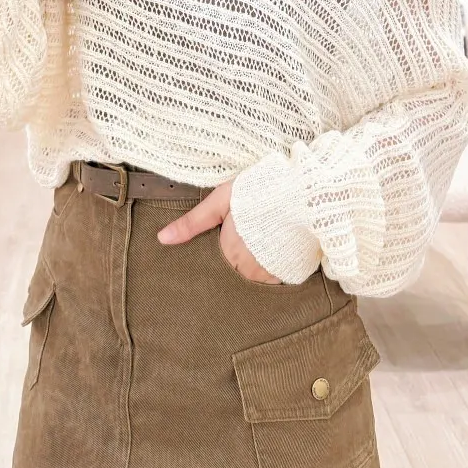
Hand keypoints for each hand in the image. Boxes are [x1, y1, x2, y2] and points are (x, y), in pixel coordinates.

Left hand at [157, 179, 281, 284]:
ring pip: (255, 275)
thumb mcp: (221, 200)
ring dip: (254, 262)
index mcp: (230, 252)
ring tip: (259, 239)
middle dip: (236, 258)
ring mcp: (273, 274)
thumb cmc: (260, 190)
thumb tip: (162, 239)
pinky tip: (275, 246)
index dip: (220, 249)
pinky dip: (273, 264)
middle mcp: (251, 270)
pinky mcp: (292, 273)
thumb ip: (192, 223)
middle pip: (236, 271)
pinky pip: (275, 277)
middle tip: (245, 237)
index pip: (216, 264)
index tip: (225, 239)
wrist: (306, 192)